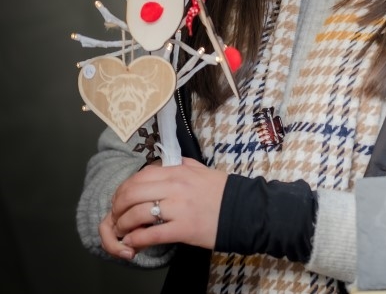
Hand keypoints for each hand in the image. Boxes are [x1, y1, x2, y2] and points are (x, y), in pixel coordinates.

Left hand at [99, 158, 228, 259]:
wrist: (246, 210)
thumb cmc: (224, 192)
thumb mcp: (202, 171)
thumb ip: (181, 166)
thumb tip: (163, 164)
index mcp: (178, 171)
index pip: (138, 177)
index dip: (123, 190)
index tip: (121, 200)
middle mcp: (175, 186)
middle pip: (131, 193)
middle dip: (117, 208)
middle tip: (117, 217)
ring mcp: (178, 208)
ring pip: (136, 213)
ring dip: (123, 225)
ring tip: (123, 232)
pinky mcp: (183, 228)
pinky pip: (150, 234)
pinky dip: (136, 240)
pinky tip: (134, 243)